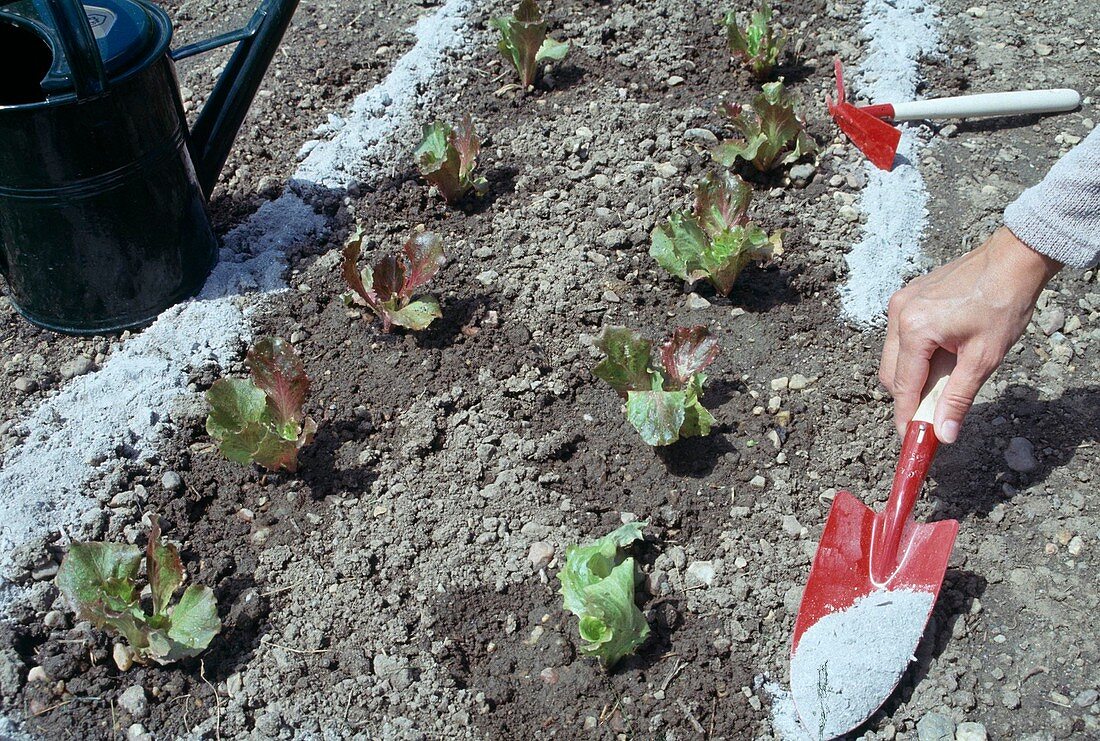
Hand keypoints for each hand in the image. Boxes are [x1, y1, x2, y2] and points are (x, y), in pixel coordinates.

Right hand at [879, 227, 1061, 442]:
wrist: (1013, 259)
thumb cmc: (1003, 304)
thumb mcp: (984, 358)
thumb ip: (958, 398)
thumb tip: (943, 433)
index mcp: (915, 329)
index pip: (903, 385)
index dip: (906, 415)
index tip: (910, 438)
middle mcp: (899, 314)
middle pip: (891, 372)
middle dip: (908, 396)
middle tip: (930, 414)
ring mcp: (901, 302)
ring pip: (894, 355)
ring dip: (913, 374)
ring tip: (944, 381)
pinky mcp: (908, 296)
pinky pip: (901, 336)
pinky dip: (916, 354)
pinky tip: (942, 357)